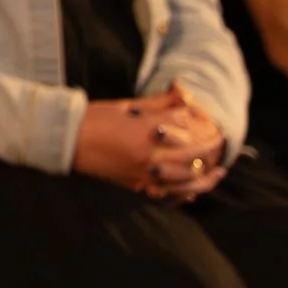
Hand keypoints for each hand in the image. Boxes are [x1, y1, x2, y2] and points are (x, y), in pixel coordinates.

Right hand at [75, 86, 227, 200]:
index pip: (185, 125)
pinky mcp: (135, 185)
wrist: (67, 139)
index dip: (197, 120)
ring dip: (205, 177)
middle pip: (192, 154)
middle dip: (210, 148)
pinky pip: (167, 193)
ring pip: (186, 180)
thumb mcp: (128, 105)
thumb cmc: (95, 117)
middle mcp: (149, 155)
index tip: (204, 117)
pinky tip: (195, 190)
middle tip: (220, 142)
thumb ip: (158, 103)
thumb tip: (183, 94)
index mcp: (146, 130)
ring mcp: (143, 173)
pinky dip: (184, 193)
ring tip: (219, 171)